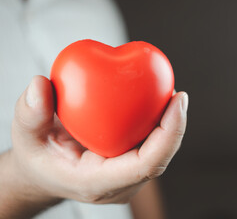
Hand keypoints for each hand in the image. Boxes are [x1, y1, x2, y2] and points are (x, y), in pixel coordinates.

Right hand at [4, 75, 186, 211]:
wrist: (44, 172)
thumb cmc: (38, 157)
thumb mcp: (26, 136)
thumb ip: (29, 114)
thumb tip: (42, 84)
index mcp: (97, 183)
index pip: (146, 164)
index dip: (169, 133)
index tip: (177, 101)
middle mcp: (119, 185)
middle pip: (160, 158)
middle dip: (175, 126)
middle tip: (178, 94)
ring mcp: (127, 179)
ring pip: (160, 153)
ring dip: (171, 125)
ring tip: (171, 94)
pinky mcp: (130, 168)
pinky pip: (151, 147)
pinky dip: (159, 124)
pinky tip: (157, 100)